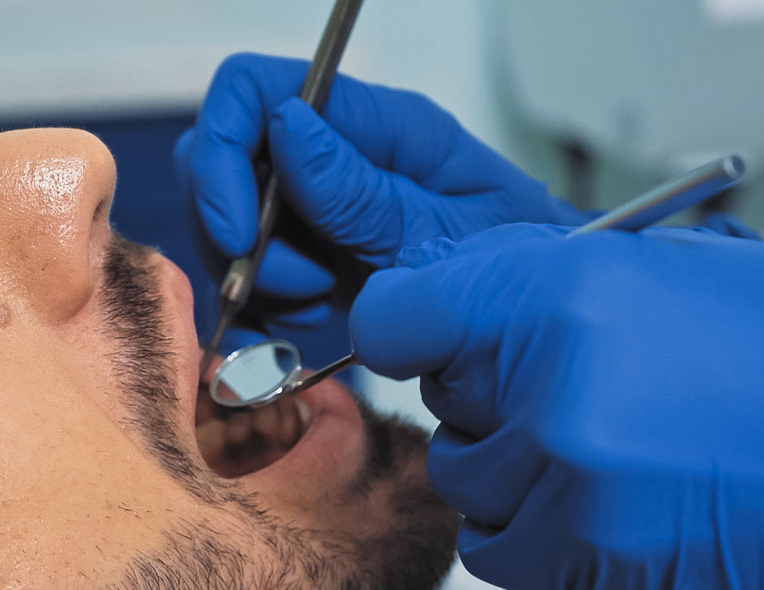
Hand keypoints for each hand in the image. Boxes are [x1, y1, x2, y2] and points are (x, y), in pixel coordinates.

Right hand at [174, 53, 755, 342]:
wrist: (541, 316)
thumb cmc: (516, 264)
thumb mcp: (443, 235)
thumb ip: (360, 189)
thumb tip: (286, 126)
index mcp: (373, 122)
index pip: (253, 90)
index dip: (225, 156)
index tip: (237, 233)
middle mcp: (336, 153)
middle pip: (221, 160)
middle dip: (239, 234)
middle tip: (303, 286)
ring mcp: (319, 204)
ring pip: (228, 226)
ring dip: (257, 279)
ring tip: (323, 305)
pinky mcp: (312, 253)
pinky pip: (249, 274)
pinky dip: (264, 309)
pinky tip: (310, 324)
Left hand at [351, 224, 763, 589]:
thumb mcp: (689, 273)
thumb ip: (568, 292)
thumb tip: (490, 313)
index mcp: (567, 295)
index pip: (400, 315)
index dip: (420, 328)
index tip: (442, 339)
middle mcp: (549, 392)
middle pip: (444, 401)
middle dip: (494, 396)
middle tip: (581, 392)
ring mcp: (567, 489)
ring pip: (472, 482)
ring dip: (519, 472)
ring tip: (617, 455)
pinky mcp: (591, 571)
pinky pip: (503, 555)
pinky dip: (538, 537)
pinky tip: (612, 510)